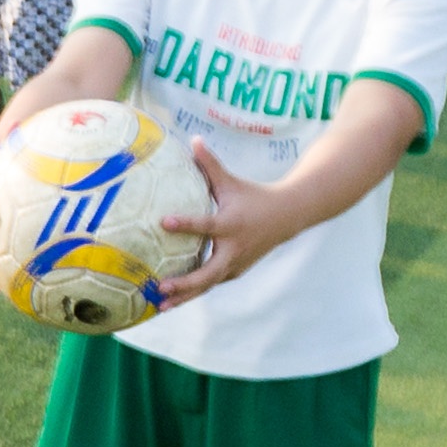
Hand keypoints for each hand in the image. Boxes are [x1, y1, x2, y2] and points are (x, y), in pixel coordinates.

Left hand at [147, 136, 254, 294]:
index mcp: (231, 224)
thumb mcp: (231, 181)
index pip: (205, 225)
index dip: (185, 224)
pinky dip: (192, 294)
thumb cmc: (252, 196)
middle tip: (160, 287)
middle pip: (208, 273)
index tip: (163, 221)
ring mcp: (235, 264)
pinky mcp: (234, 272)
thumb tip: (193, 139)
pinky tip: (168, 303)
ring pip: (208, 285)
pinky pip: (210, 284)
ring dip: (184, 297)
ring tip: (159, 307)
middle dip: (184, 283)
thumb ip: (209, 165)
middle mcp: (234, 249)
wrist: (287, 216)